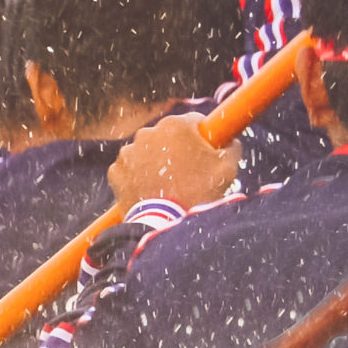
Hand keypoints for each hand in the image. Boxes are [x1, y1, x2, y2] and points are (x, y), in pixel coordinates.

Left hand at [107, 113, 235, 207]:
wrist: (165, 225)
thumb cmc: (199, 194)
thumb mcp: (227, 167)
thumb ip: (231, 146)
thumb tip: (230, 141)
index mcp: (176, 125)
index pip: (194, 122)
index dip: (203, 137)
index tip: (206, 150)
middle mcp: (148, 132)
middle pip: (168, 136)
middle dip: (178, 149)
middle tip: (189, 173)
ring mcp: (129, 151)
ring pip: (147, 152)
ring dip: (156, 163)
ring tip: (168, 186)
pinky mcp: (116, 171)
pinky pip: (130, 169)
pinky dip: (138, 177)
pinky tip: (150, 191)